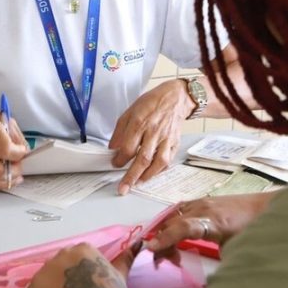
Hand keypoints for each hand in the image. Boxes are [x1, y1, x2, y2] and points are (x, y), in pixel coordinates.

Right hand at [0, 98, 28, 189]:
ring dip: (6, 181)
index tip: (22, 152)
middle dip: (13, 171)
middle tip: (19, 165)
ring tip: (14, 176)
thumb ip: (15, 134)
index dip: (18, 154)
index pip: (5, 149)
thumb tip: (25, 150)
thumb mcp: (1, 116)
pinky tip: (3, 179)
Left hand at [21, 242, 137, 287]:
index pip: (77, 257)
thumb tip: (137, 244)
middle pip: (60, 265)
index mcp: (84, 249)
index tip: (85, 285)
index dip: (81, 273)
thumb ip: (125, 258)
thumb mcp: (120, 276)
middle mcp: (63, 254)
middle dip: (63, 278)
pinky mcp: (35, 286)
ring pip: (46, 278)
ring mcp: (47, 269)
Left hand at [108, 79, 192, 194]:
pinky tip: (151, 174)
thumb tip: (112, 148)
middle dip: (131, 176)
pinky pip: (168, 161)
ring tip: (137, 183)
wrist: (175, 99)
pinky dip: (159, 170)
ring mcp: (166, 139)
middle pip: (143, 158)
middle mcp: (154, 132)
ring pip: (158, 162)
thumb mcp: (130, 111)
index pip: (128, 147)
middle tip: (123, 188)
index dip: (120, 159)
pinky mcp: (175, 143)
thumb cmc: (151, 104)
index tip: (115, 164)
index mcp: (140, 122)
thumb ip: (120, 131)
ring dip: (147, 176)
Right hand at [145, 192, 278, 257]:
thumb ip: (219, 260)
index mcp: (213, 222)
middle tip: (159, 260)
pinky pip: (180, 210)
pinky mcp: (203, 200)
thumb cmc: (253, 229)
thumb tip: (209, 277)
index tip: (152, 249)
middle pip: (173, 223)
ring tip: (165, 250)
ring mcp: (202, 202)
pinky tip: (171, 231)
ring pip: (174, 215)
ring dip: (165, 231)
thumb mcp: (237, 249)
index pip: (183, 228)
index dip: (166, 238)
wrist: (265, 206)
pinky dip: (171, 221)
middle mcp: (203, 208)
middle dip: (161, 241)